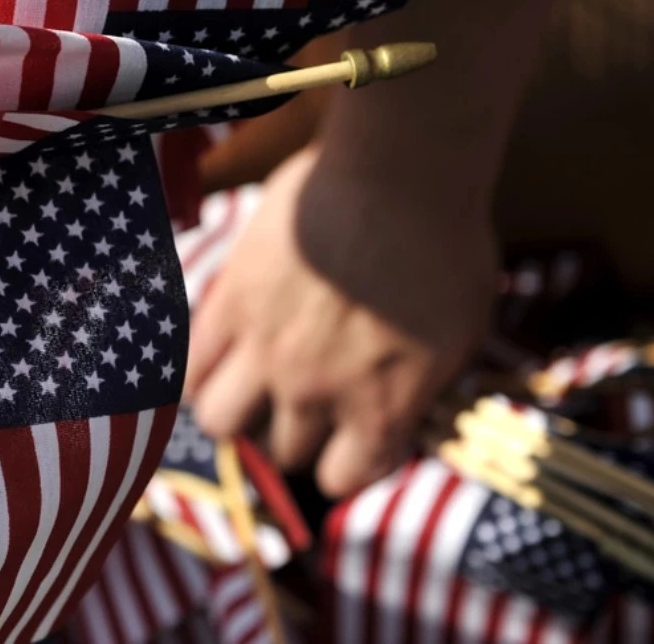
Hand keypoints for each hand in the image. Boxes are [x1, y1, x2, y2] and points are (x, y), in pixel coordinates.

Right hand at [183, 146, 497, 496]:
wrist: (400, 174)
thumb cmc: (447, 243)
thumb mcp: (462, 330)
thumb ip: (422, 380)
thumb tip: (406, 399)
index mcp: (381, 407)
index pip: (343, 478)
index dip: (345, 461)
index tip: (350, 436)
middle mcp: (317, 392)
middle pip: (283, 452)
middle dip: (293, 432)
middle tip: (301, 400)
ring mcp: (267, 350)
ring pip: (219, 421)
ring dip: (234, 410)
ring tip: (248, 384)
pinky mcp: (231, 304)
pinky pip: (192, 364)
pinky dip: (201, 367)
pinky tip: (219, 350)